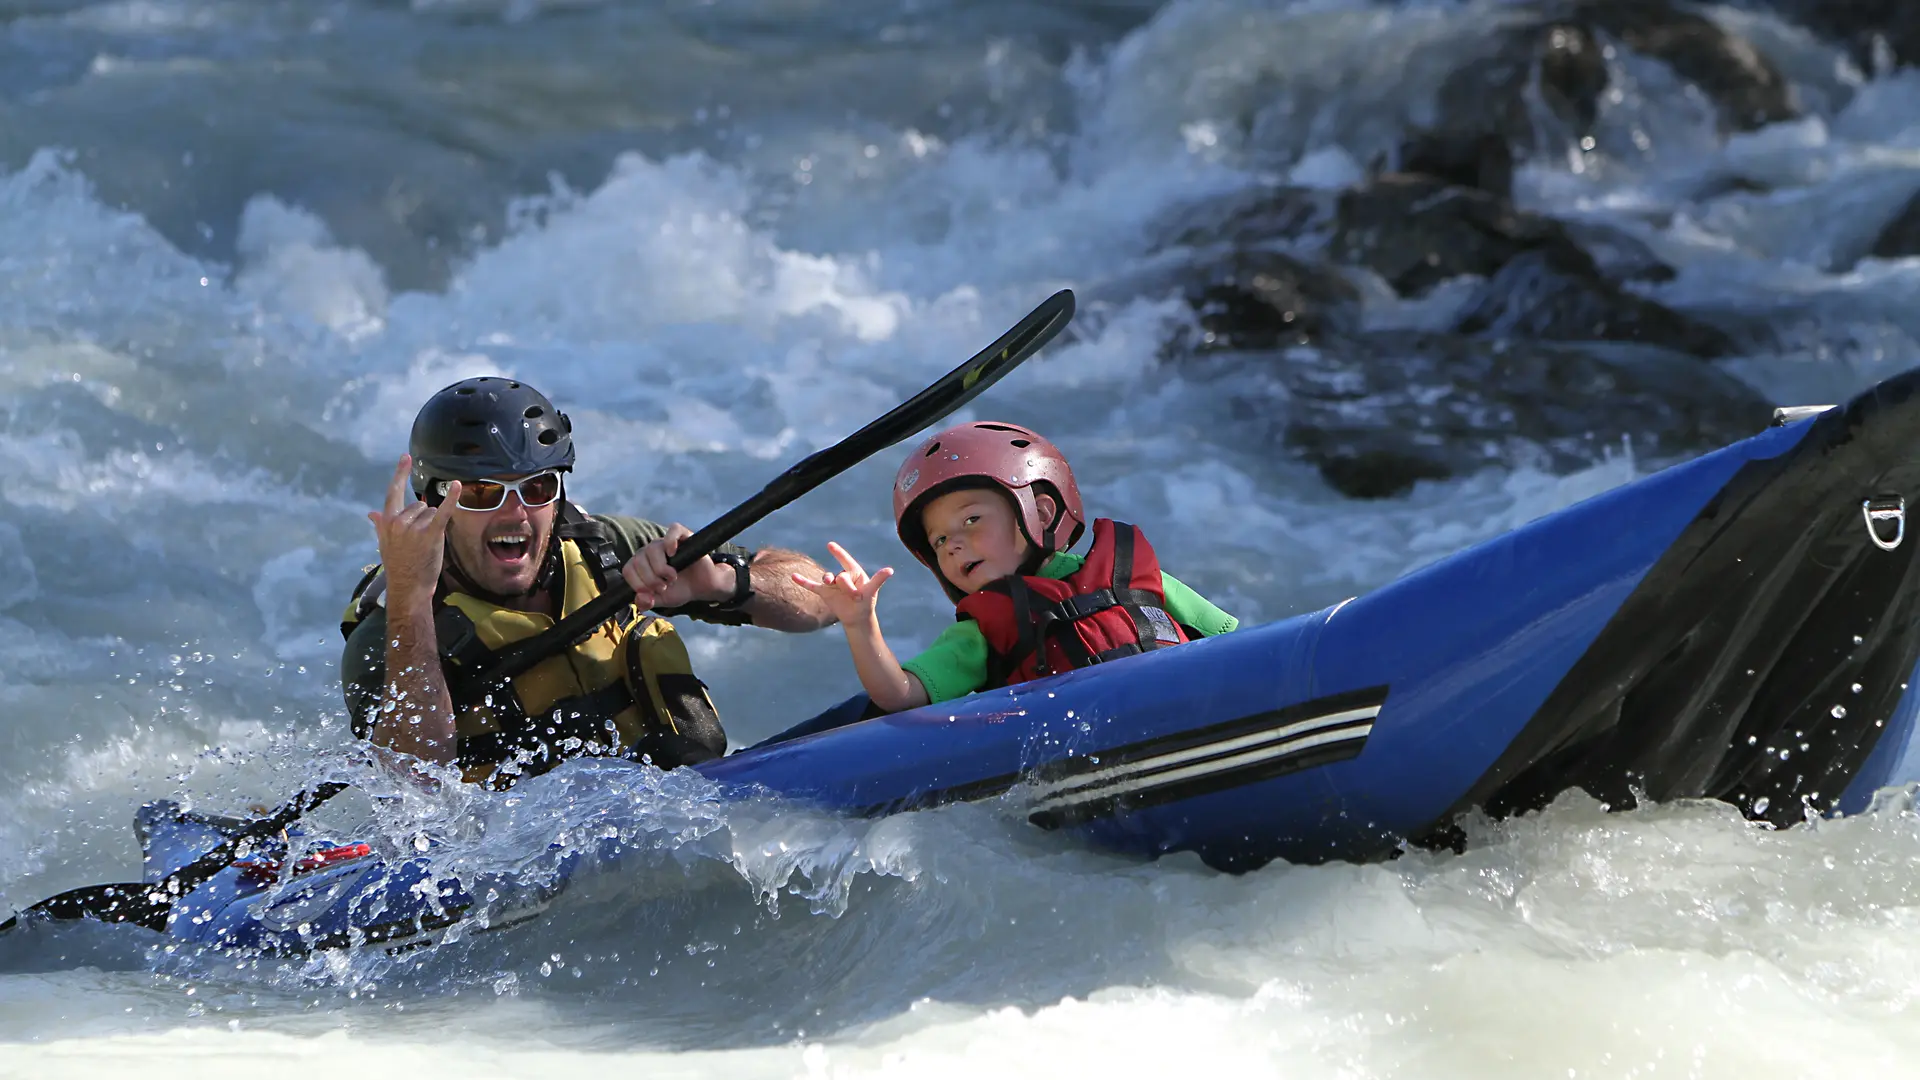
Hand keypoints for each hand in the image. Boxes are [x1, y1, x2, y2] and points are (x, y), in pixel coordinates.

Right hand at [368, 455, 457, 610]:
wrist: (408, 585)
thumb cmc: (398, 565)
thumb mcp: (384, 543)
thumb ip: (381, 525)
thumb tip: (371, 513)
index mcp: (387, 521)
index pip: (393, 492)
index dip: (400, 473)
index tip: (406, 457)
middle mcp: (399, 521)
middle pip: (419, 505)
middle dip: (423, 519)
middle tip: (418, 541)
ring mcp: (414, 527)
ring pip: (431, 512)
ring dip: (433, 524)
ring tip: (425, 544)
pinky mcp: (430, 534)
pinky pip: (443, 512)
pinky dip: (452, 499)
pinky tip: (458, 486)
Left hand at [622, 523, 732, 609]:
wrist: (703, 587)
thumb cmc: (680, 589)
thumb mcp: (660, 601)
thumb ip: (646, 603)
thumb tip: (641, 598)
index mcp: (642, 564)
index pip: (628, 569)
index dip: (637, 583)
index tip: (651, 593)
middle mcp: (650, 550)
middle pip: (638, 560)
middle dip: (650, 579)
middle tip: (664, 587)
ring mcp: (666, 542)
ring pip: (652, 548)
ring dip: (660, 568)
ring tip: (672, 577)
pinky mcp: (683, 536)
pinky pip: (673, 530)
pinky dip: (670, 540)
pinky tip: (673, 553)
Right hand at [790, 542, 892, 626]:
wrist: (856, 618)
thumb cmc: (866, 602)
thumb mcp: (872, 591)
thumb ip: (877, 580)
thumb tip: (890, 570)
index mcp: (854, 572)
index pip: (846, 560)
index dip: (838, 553)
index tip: (830, 545)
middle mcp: (842, 575)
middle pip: (840, 575)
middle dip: (847, 587)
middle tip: (855, 597)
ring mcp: (832, 584)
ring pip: (827, 578)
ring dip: (829, 583)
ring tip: (830, 585)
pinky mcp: (824, 592)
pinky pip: (812, 585)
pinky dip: (803, 581)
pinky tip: (793, 576)